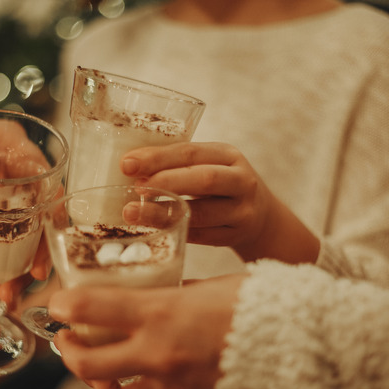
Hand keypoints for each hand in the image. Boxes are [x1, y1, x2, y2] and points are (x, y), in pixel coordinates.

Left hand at [0, 121, 56, 305]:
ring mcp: (17, 192)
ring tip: (8, 292)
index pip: (45, 175)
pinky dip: (12, 263)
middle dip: (41, 248)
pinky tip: (2, 286)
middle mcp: (20, 166)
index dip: (52, 212)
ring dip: (27, 263)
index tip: (43, 238)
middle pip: (47, 207)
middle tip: (31, 277)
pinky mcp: (9, 214)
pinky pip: (19, 239)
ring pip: (37, 229)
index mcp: (8, 142)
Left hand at [49, 274, 246, 388]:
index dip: (65, 306)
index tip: (59, 304)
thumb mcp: (210, 286)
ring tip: (99, 371)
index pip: (91, 309)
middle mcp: (159, 354)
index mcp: (162, 313)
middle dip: (68, 352)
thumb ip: (175, 292)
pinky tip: (144, 378)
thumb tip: (154, 292)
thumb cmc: (260, 306)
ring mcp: (172, 387)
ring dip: (97, 384)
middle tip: (68, 340)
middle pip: (87, 363)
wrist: (304, 349)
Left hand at [121, 142, 318, 262]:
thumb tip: (129, 166)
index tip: (127, 164)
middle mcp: (241, 180)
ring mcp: (242, 210)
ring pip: (201, 213)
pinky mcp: (236, 235)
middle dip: (166, 182)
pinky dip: (175, 230)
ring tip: (133, 211)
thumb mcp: (210, 165)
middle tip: (135, 188)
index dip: (158, 158)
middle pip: (204, 179)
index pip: (191, 152)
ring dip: (163, 212)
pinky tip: (152, 228)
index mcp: (228, 155)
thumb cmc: (221, 185)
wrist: (261, 216)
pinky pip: (201, 236)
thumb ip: (177, 163)